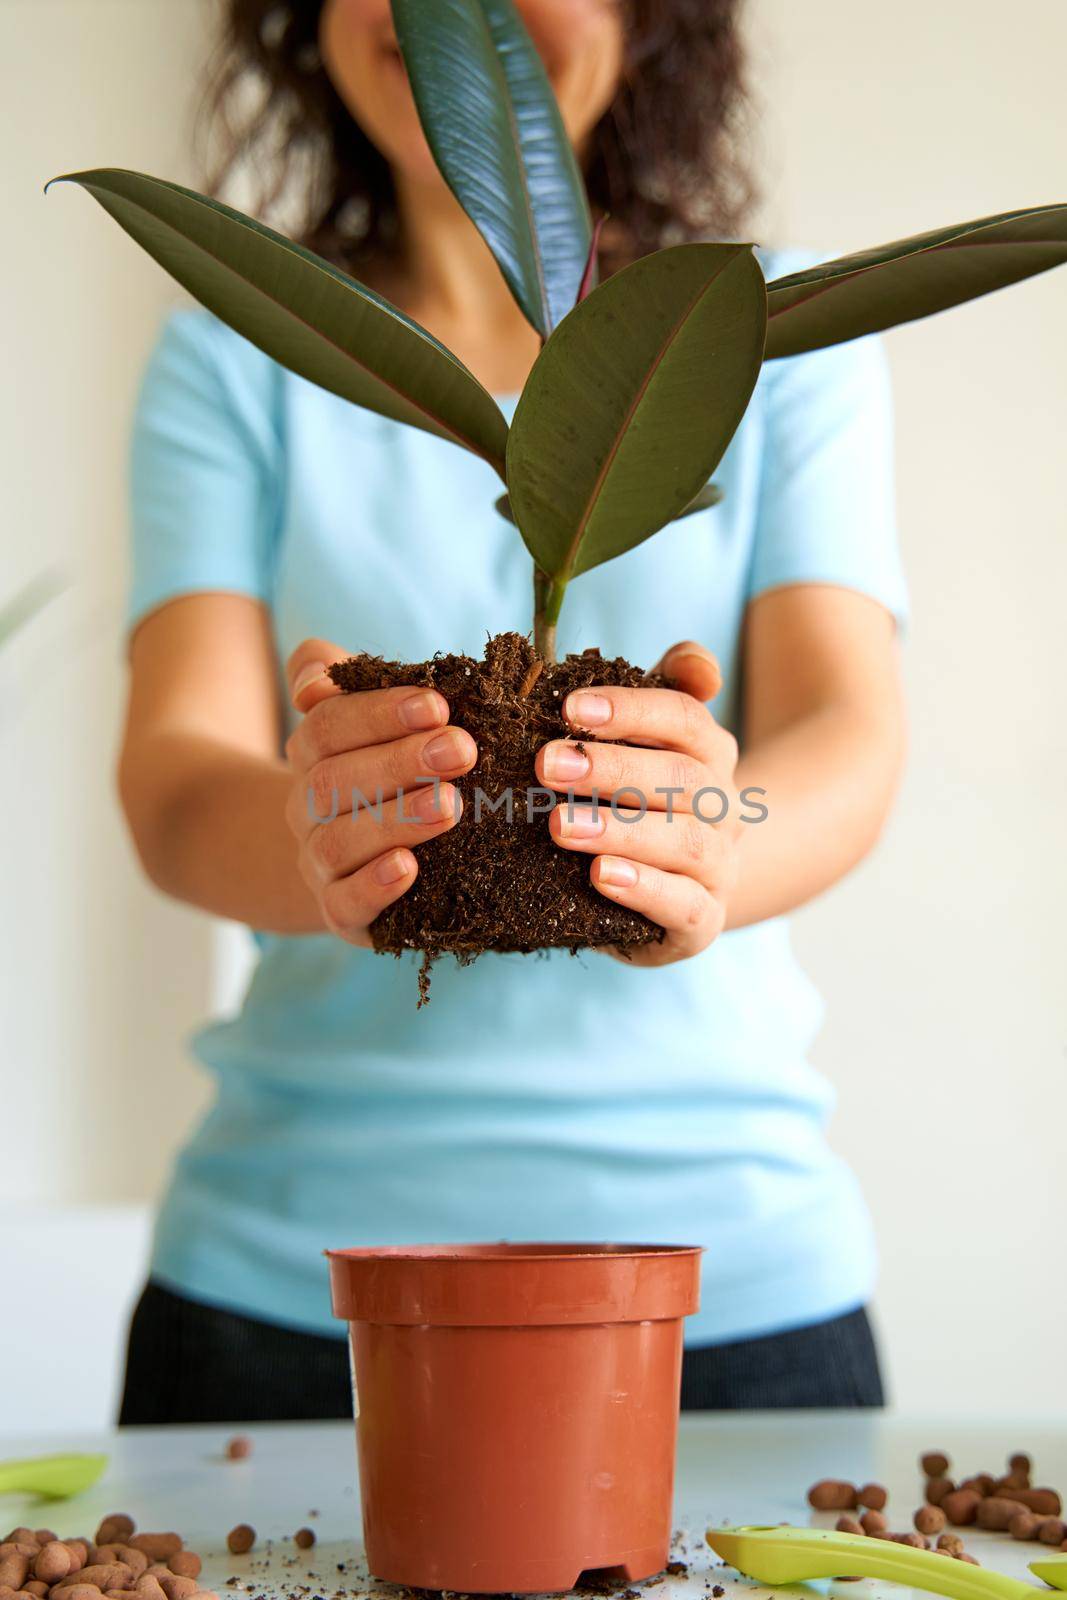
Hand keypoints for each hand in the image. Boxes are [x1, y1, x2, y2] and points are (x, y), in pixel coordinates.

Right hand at [283, 638, 476, 944]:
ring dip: (397, 820)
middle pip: (334, 781)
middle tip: (462, 750)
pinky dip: (374, 886)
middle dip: (400, 762)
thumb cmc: (377, 773)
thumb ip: (332, 677)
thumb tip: (311, 681)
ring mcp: (318, 862)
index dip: (381, 713)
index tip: (438, 705)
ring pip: (338, 841)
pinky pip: (343, 903)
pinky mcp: (339, 912)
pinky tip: (409, 868)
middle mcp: (305, 807)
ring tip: (450, 805)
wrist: (348, 860)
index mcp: (311, 753)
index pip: (329, 724)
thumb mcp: (357, 716)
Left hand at [535, 640, 740, 965]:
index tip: (570, 707)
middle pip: (682, 778)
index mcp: (711, 754)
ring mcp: (720, 867)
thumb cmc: (641, 805)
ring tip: (560, 826)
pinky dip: (643, 889)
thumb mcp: (645, 747)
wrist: (672, 893)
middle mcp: (725, 808)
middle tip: (546, 765)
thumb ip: (663, 693)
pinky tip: (600, 876)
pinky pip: (685, 906)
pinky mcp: (704, 922)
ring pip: (684, 842)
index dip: (631, 710)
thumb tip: (696, 663)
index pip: (685, 718)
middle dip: (612, 768)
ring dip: (619, 829)